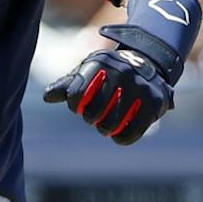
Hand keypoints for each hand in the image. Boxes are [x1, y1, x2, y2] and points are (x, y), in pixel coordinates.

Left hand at [42, 37, 174, 143]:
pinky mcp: (155, 103)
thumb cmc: (108, 72)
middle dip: (90, 117)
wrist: (147, 63)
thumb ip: (67, 84)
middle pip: (94, 112)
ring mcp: (140, 88)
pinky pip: (132, 132)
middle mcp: (122, 73)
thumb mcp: (87, 71)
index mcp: (102, 63)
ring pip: (112, 124)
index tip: (78, 106)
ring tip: (105, 125)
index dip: (75, 105)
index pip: (77, 94)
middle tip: (92, 117)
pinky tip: (118, 135)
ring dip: (105, 128)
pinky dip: (122, 138)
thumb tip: (48, 97)